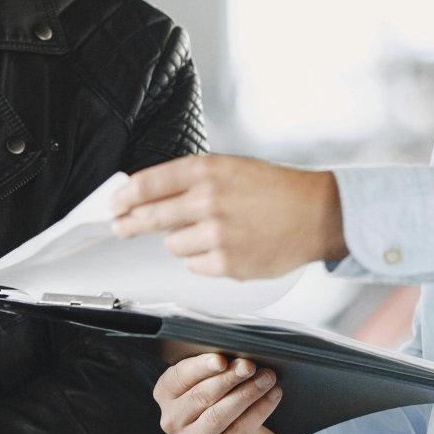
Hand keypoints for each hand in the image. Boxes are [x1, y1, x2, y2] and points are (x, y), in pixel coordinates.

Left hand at [110, 155, 346, 278]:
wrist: (317, 214)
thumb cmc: (275, 189)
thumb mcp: (231, 168)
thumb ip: (191, 179)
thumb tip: (148, 194)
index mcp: (207, 170)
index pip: (147, 184)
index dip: (124, 196)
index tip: (116, 204)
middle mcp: (208, 200)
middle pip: (148, 216)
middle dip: (130, 223)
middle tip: (122, 226)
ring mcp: (217, 234)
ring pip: (172, 244)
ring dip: (183, 240)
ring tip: (213, 231)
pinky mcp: (227, 264)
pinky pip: (194, 265)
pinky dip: (204, 258)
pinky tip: (227, 246)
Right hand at [154, 354, 282, 433]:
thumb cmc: (224, 400)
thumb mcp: (213, 380)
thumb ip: (217, 367)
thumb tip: (237, 355)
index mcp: (166, 395)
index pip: (179, 377)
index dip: (200, 367)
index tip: (221, 359)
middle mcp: (174, 420)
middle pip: (201, 395)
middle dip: (229, 378)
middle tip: (249, 366)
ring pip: (219, 414)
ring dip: (246, 393)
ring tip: (266, 378)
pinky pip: (240, 429)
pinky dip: (259, 409)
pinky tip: (272, 396)